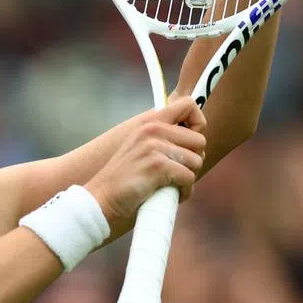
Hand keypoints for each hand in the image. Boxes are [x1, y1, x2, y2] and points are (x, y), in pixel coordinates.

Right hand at [85, 96, 206, 237]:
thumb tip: (196, 141)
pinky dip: (184, 191)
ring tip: (171, 185)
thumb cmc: (125, 178)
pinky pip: (189, 177)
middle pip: (200, 140)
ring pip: (196, 161)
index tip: (190, 143)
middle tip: (177, 172)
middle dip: (193, 160)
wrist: (102, 198)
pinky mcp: (158, 166)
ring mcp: (154, 146)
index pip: (189, 104)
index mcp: (150, 122)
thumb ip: (164, 139)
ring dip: (188, 178)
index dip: (198, 124)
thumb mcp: (141, 148)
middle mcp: (153, 129)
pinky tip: (169, 195)